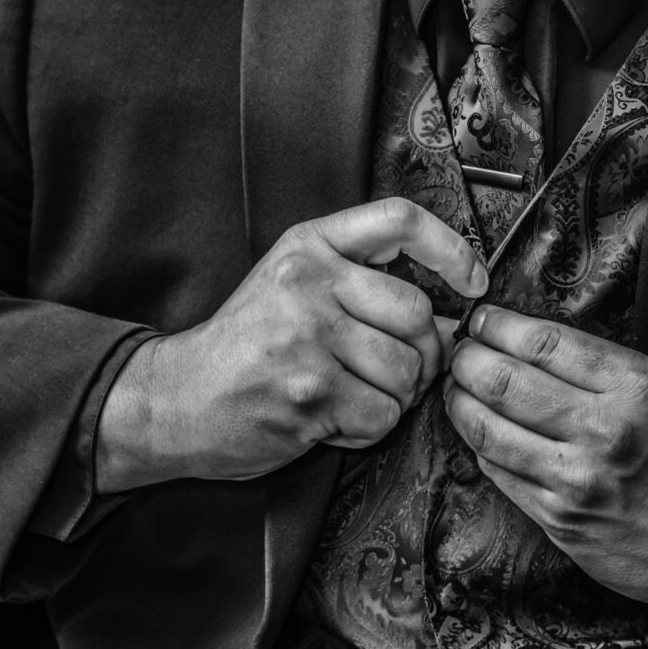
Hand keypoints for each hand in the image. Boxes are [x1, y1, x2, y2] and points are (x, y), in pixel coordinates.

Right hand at [96, 199, 485, 488]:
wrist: (175, 399)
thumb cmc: (242, 348)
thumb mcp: (290, 284)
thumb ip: (360, 282)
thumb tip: (453, 315)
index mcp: (308, 247)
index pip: (398, 220)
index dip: (451, 248)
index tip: (472, 280)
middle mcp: (307, 282)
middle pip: (417, 312)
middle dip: (422, 354)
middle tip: (395, 371)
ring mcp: (306, 337)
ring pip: (406, 369)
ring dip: (395, 397)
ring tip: (356, 396)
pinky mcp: (309, 393)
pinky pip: (382, 414)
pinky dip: (369, 428)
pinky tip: (336, 420)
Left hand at [444, 304, 647, 620]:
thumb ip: (598, 367)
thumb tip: (523, 342)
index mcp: (637, 387)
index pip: (543, 342)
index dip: (497, 325)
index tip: (482, 320)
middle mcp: (605, 431)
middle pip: (503, 381)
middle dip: (467, 359)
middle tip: (459, 352)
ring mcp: (578, 480)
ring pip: (487, 429)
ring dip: (460, 402)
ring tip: (458, 388)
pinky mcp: (560, 520)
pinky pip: (498, 472)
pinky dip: (480, 446)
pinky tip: (480, 432)